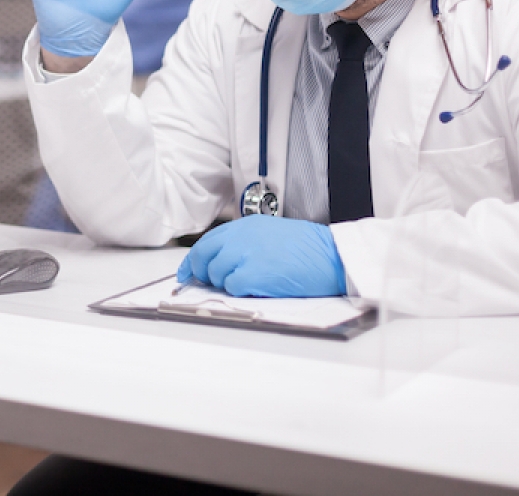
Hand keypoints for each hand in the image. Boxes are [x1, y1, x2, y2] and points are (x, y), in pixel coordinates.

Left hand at [178, 215, 346, 297]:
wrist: (332, 255)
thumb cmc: (308, 248)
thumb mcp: (271, 234)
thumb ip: (245, 243)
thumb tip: (221, 262)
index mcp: (245, 226)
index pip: (206, 242)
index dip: (191, 260)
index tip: (186, 274)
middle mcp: (241, 237)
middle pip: (203, 257)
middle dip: (202, 273)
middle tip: (210, 283)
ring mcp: (246, 254)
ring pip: (216, 274)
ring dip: (226, 284)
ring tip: (249, 283)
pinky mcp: (255, 274)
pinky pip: (232, 287)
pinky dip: (239, 291)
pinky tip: (257, 288)